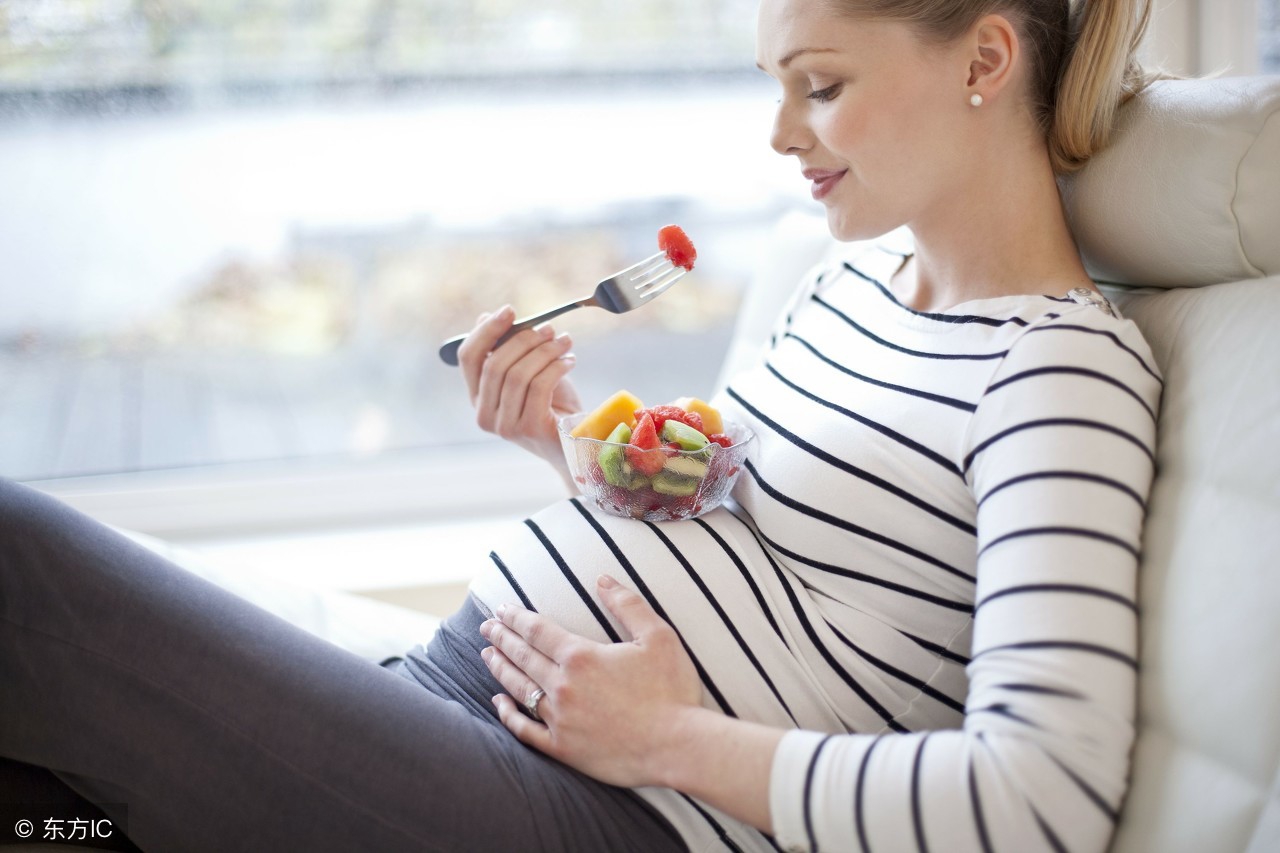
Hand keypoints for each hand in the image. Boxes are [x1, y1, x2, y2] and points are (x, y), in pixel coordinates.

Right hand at [457, 305, 581, 472]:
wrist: (577, 442)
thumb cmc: (552, 405)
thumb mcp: (528, 371)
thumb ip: (508, 348)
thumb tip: (484, 317)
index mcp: (478, 398)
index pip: (468, 358)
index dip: (486, 330)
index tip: (509, 310)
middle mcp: (484, 415)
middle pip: (493, 364)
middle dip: (523, 339)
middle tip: (550, 328)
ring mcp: (504, 426)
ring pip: (517, 374)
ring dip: (545, 351)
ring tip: (565, 343)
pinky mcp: (529, 429)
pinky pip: (538, 386)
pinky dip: (556, 367)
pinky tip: (570, 361)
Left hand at [479, 575, 703, 788]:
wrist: (678, 746)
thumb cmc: (672, 690)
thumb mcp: (658, 636)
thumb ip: (628, 604)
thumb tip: (602, 580)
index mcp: (580, 656)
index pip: (537, 630)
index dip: (516, 617)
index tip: (501, 609)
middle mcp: (562, 686)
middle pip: (522, 656)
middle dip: (501, 638)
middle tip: (486, 626)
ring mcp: (559, 719)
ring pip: (518, 689)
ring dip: (500, 669)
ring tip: (487, 655)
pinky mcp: (563, 748)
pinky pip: (525, 730)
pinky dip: (507, 714)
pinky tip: (498, 702)